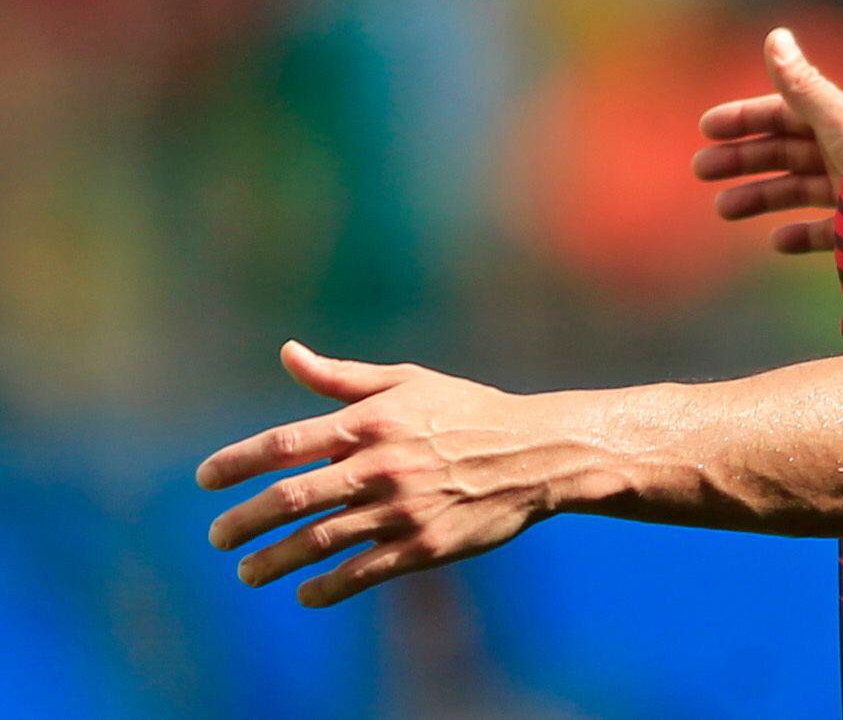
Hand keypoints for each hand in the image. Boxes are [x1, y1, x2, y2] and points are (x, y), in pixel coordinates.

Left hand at [199, 342, 570, 605]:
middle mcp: (380, 465)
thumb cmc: (466, 411)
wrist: (536, 453)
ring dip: (273, 561)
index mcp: (373, 421)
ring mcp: (401, 509)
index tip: (204, 479)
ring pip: (317, 542)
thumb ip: (341, 378)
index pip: (286, 442)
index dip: (237, 462)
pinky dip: (324, 587)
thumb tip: (287, 353)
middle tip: (218, 537)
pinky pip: (359, 574)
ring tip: (247, 572)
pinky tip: (304, 592)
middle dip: (244, 521)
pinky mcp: (422, 547)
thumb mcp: (407, 382)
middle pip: (290, 498)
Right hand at [694, 26, 842, 254]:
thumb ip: (803, 86)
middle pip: (789, 150)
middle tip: (699, 168)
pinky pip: (831, 229)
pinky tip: (777, 241)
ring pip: (803, 188)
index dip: (747, 117)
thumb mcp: (840, 123)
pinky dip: (803, 233)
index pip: (787, 111)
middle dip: (744, 157)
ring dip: (763, 195)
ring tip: (722, 208)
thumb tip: (774, 36)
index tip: (705, 127)